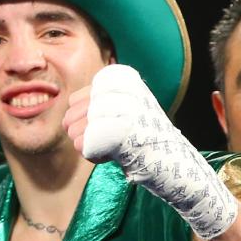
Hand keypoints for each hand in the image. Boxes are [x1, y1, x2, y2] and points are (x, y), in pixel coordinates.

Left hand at [65, 64, 236, 239]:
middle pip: (70, 116)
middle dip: (80, 134)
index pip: (74, 100)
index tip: (104, 125)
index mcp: (121, 80)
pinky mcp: (116, 132)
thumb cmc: (143, 136)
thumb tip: (66, 113)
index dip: (82, 119)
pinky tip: (113, 154)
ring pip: (73, 132)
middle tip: (106, 140)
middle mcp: (120, 91)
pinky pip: (83, 147)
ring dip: (87, 146)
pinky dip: (94, 157)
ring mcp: (119, 112)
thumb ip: (97, 101)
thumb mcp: (123, 106)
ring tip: (112, 146)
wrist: (174, 160)